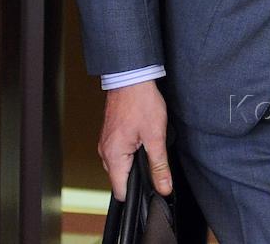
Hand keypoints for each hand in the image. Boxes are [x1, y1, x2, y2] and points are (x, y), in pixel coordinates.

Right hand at [98, 79, 172, 200]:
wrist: (131, 76)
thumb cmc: (140, 101)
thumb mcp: (156, 136)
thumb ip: (159, 166)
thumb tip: (164, 188)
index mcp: (113, 155)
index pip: (121, 192)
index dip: (138, 195)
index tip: (151, 188)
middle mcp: (105, 150)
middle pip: (120, 179)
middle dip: (137, 177)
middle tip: (154, 164)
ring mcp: (106, 141)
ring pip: (120, 166)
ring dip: (134, 163)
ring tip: (148, 148)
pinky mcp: (110, 133)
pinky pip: (119, 153)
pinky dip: (130, 153)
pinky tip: (142, 141)